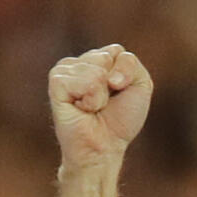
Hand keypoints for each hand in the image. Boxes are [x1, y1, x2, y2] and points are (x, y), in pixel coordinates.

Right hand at [49, 44, 152, 170]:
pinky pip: (83, 82)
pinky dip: (91, 100)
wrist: (106, 145)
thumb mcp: (140, 86)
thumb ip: (130, 64)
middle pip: (105, 57)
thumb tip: (105, 75)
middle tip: (105, 102)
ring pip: (95, 70)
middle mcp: (80, 61)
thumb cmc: (121, 118)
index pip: (117, 51)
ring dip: (102, 95)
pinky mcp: (56, 83)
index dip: (127, 74)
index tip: (120, 92)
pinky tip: (82, 108)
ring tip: (93, 107)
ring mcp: (65, 70)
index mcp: (99, 59)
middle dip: (115, 84)